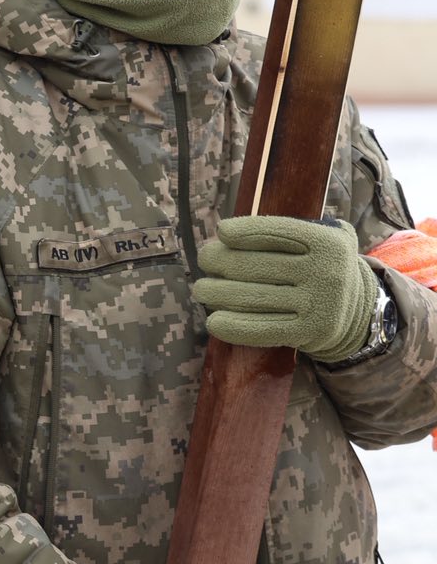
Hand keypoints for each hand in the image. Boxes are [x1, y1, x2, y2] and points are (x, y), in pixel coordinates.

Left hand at [193, 216, 378, 362]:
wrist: (360, 312)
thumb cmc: (322, 268)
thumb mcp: (322, 239)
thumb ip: (287, 230)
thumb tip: (227, 233)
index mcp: (328, 243)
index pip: (277, 232)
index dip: (244, 231)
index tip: (221, 231)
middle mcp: (325, 273)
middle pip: (255, 266)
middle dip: (220, 261)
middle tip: (204, 261)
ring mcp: (317, 305)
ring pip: (250, 297)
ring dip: (216, 293)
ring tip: (202, 290)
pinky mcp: (308, 333)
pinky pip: (260, 329)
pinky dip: (232, 326)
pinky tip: (214, 321)